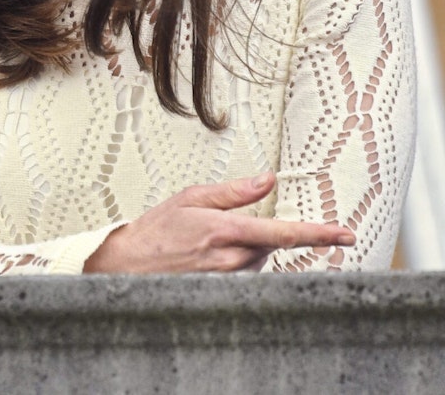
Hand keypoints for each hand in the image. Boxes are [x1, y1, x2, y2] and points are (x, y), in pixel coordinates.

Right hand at [83, 172, 355, 273]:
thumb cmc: (154, 231)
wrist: (127, 265)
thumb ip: (233, 191)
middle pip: (272, 246)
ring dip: (247, 250)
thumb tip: (266, 179)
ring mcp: (227, 279)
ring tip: (208, 245)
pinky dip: (237, 264)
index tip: (344, 234)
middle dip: (260, 234)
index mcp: (225, 230)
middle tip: (224, 228)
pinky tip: (209, 260)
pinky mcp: (223, 293)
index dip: (318, 233)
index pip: (283, 232)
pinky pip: (245, 276)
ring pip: (259, 262)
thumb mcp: (191, 198)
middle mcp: (230, 259)